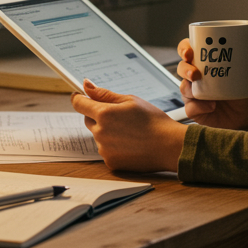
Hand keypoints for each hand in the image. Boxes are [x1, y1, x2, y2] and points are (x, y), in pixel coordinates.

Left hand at [71, 80, 186, 172]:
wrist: (169, 146)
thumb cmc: (153, 121)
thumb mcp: (130, 101)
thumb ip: (104, 94)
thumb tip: (86, 85)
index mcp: (104, 114)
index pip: (79, 104)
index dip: (78, 98)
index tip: (80, 96)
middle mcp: (100, 132)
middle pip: (88, 120)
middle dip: (98, 116)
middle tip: (120, 116)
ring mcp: (104, 149)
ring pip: (98, 136)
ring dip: (107, 132)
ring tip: (130, 132)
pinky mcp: (110, 162)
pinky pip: (106, 150)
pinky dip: (114, 146)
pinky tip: (131, 144)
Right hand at [175, 38, 247, 130]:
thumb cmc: (246, 81)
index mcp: (204, 59)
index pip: (187, 49)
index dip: (184, 48)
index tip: (190, 51)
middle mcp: (195, 75)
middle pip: (181, 68)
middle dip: (185, 68)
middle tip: (196, 72)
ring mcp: (194, 93)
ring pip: (183, 88)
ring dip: (189, 88)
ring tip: (205, 91)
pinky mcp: (197, 110)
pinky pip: (191, 108)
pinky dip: (198, 107)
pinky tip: (210, 106)